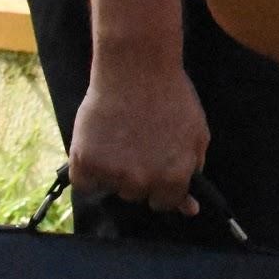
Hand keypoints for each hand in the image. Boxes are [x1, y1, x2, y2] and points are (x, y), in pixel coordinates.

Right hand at [70, 52, 206, 215]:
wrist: (136, 69)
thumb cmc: (171, 98)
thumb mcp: (195, 134)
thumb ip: (191, 171)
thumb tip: (188, 209)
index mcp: (173, 177)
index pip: (164, 203)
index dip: (161, 185)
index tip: (157, 167)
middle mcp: (142, 181)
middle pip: (136, 195)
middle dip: (138, 175)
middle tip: (138, 144)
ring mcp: (112, 174)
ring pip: (110, 188)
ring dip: (113, 171)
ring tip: (119, 137)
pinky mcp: (84, 163)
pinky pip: (83, 182)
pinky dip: (87, 168)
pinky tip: (99, 143)